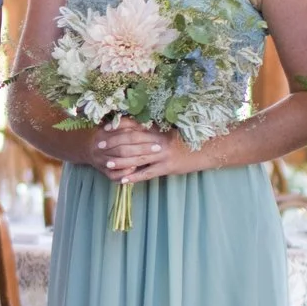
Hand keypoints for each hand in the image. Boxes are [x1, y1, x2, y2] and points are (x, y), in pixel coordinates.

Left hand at [86, 122, 202, 183]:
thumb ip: (152, 129)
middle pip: (131, 141)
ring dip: (120, 162)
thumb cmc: (185, 140)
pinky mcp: (167, 167)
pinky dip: (134, 176)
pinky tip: (122, 180)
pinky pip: (147, 173)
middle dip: (113, 144)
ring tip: (106, 164)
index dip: (117, 126)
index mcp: (158, 128)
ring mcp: (163, 154)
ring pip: (137, 158)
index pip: (133, 125)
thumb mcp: (169, 131)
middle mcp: (158, 140)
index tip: (104, 129)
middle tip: (99, 147)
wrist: (207, 149)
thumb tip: (134, 126)